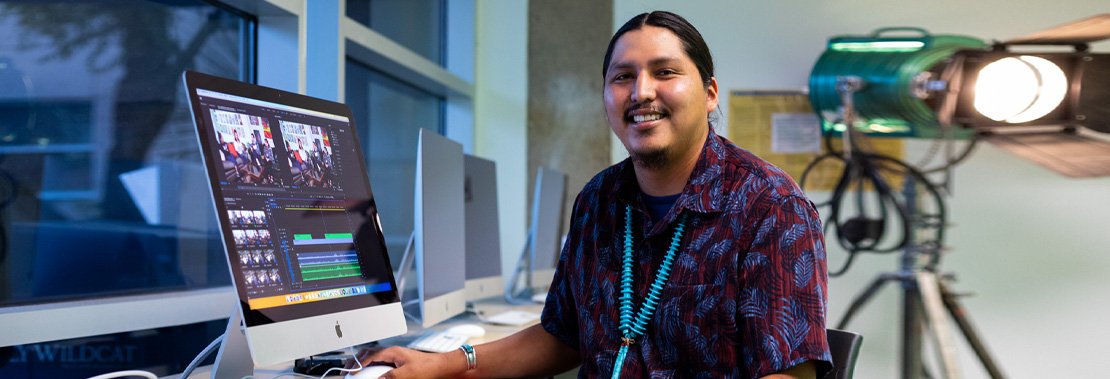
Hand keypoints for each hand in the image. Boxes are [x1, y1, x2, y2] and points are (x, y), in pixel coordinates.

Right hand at [343, 346, 461, 378]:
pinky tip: (373, 375)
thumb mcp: (407, 375)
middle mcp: (393, 353)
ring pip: (375, 359)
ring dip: (364, 365)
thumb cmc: (429, 367)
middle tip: (347, 370)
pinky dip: (374, 369)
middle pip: (369, 354)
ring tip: (356, 373)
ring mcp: (396, 358)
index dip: (356, 364)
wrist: (443, 368)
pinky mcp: (400, 364)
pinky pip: (382, 365)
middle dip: (356, 362)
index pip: (369, 355)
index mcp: (392, 352)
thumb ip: (390, 377)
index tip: (348, 372)